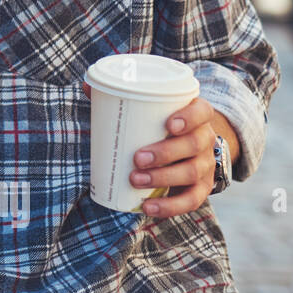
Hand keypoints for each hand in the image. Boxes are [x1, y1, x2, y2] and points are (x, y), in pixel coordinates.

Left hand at [81, 84, 215, 217]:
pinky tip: (148, 208)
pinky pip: (191, 200)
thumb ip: (121, 96)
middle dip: (166, 153)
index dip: (189, 117)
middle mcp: (205, 139)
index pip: (201, 111)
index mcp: (197, 115)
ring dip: (163, 178)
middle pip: (193, 145)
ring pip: (192, 172)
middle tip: (137, 158)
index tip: (169, 125)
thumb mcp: (149, 108)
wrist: (187, 146)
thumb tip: (87, 85)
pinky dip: (170, 206)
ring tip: (135, 179)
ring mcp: (205, 165)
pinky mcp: (201, 188)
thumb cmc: (159, 123)